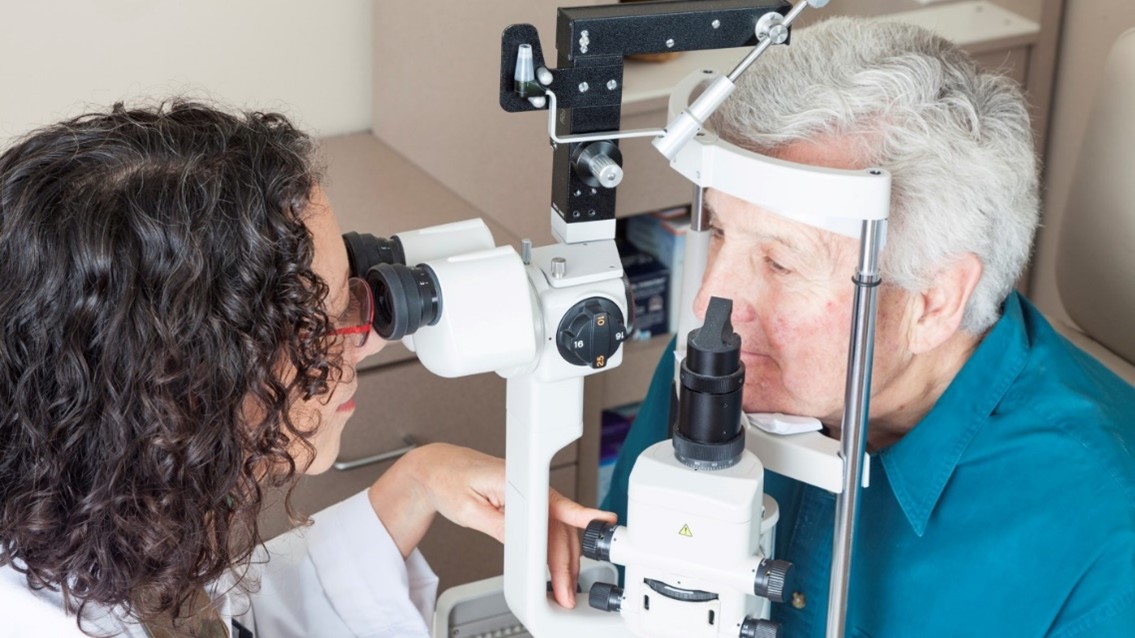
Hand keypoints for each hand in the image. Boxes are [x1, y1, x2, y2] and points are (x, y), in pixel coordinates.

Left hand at [368, 443, 615, 607]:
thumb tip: (523, 544)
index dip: (581, 516)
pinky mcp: (527, 502)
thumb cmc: (449, 480)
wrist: (438, 468)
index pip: (554, 503)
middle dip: (567, 562)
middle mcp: (529, 485)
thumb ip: (498, 525)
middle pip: (559, 526)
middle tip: (566, 592)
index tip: (601, 524)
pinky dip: (556, 549)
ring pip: (558, 529)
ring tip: (565, 587)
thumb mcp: (468, 509)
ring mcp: (530, 494)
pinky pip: (549, 526)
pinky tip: (558, 565)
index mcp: (516, 480)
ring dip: (565, 559)